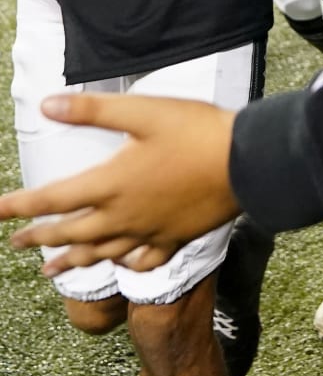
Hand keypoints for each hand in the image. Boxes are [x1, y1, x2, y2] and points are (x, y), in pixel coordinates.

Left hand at [0, 94, 238, 275]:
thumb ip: (94, 109)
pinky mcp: (175, 238)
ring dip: (70, 260)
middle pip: (70, 232)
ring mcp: (149, 231)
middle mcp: (123, 215)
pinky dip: (124, 265)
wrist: (247, 162)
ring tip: (51, 270)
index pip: (52, 199)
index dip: (19, 206)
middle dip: (39, 237)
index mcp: (111, 183)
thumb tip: (48, 104)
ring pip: (100, 253)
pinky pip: (142, 260)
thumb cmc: (197, 132)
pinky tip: (120, 263)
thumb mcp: (144, 111)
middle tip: (16, 244)